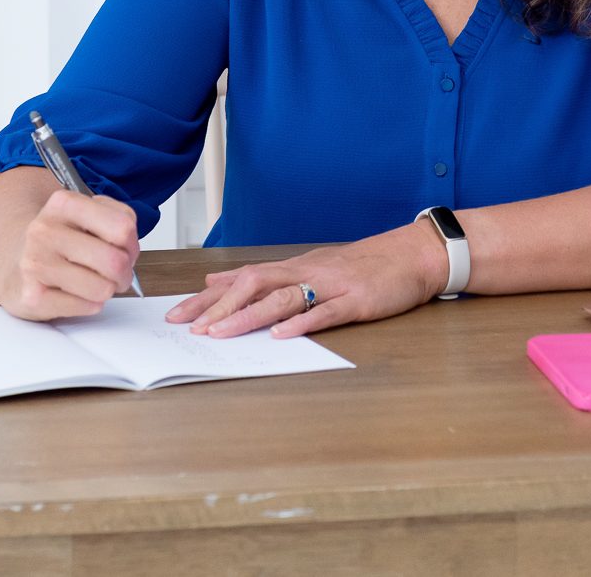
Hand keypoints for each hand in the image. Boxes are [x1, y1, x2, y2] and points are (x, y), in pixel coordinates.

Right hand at [0, 187, 140, 321]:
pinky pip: (87, 306)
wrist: (12, 260)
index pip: (122, 226)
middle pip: (115, 261)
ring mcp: (35, 264)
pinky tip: (74, 293)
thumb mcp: (86, 214)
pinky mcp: (32, 296)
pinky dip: (89, 303)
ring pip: (103, 288)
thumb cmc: (59, 240)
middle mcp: (44, 231)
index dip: (133, 244)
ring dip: (106, 290)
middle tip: (116, 273)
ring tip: (93, 282)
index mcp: (63, 204)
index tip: (126, 249)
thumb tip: (130, 249)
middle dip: (124, 273)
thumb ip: (117, 219)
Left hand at [166, 221, 449, 338]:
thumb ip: (265, 276)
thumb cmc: (363, 265)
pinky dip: (302, 322)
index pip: (241, 279)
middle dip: (219, 307)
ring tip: (222, 333)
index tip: (177, 314)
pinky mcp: (356, 300)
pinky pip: (326, 312)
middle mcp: (306, 272)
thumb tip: (218, 282)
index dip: (207, 298)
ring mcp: (331, 285)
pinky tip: (282, 334)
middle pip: (254, 285)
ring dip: (249, 316)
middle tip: (189, 328)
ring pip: (283, 298)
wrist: (413, 255)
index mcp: (294, 267)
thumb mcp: (309, 266)